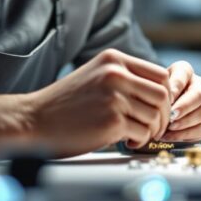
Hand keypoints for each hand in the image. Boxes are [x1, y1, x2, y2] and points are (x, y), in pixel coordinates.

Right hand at [21, 49, 171, 154]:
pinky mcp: (112, 120)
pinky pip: (142, 132)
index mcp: (114, 60)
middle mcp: (116, 74)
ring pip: (155, 116)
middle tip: (155, 127)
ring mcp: (115, 96)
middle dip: (164, 116)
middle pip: (163, 95)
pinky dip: (139, 141)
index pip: (160, 74)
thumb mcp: (95, 76)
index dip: (166, 95)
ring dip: (151, 130)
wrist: (34, 119)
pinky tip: (127, 141)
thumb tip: (158, 93)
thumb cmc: (64, 103)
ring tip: (137, 135)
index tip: (159, 109)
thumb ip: (123, 78)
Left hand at [160, 61, 200, 140]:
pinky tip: (172, 137)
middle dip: (184, 108)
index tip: (167, 99)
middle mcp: (199, 84)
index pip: (184, 74)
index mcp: (185, 71)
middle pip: (198, 95)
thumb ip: (157, 90)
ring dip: (185, 124)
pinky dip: (187, 135)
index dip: (176, 87)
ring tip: (168, 130)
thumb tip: (163, 104)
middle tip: (171, 117)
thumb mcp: (153, 86)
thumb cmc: (154, 94)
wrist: (160, 104)